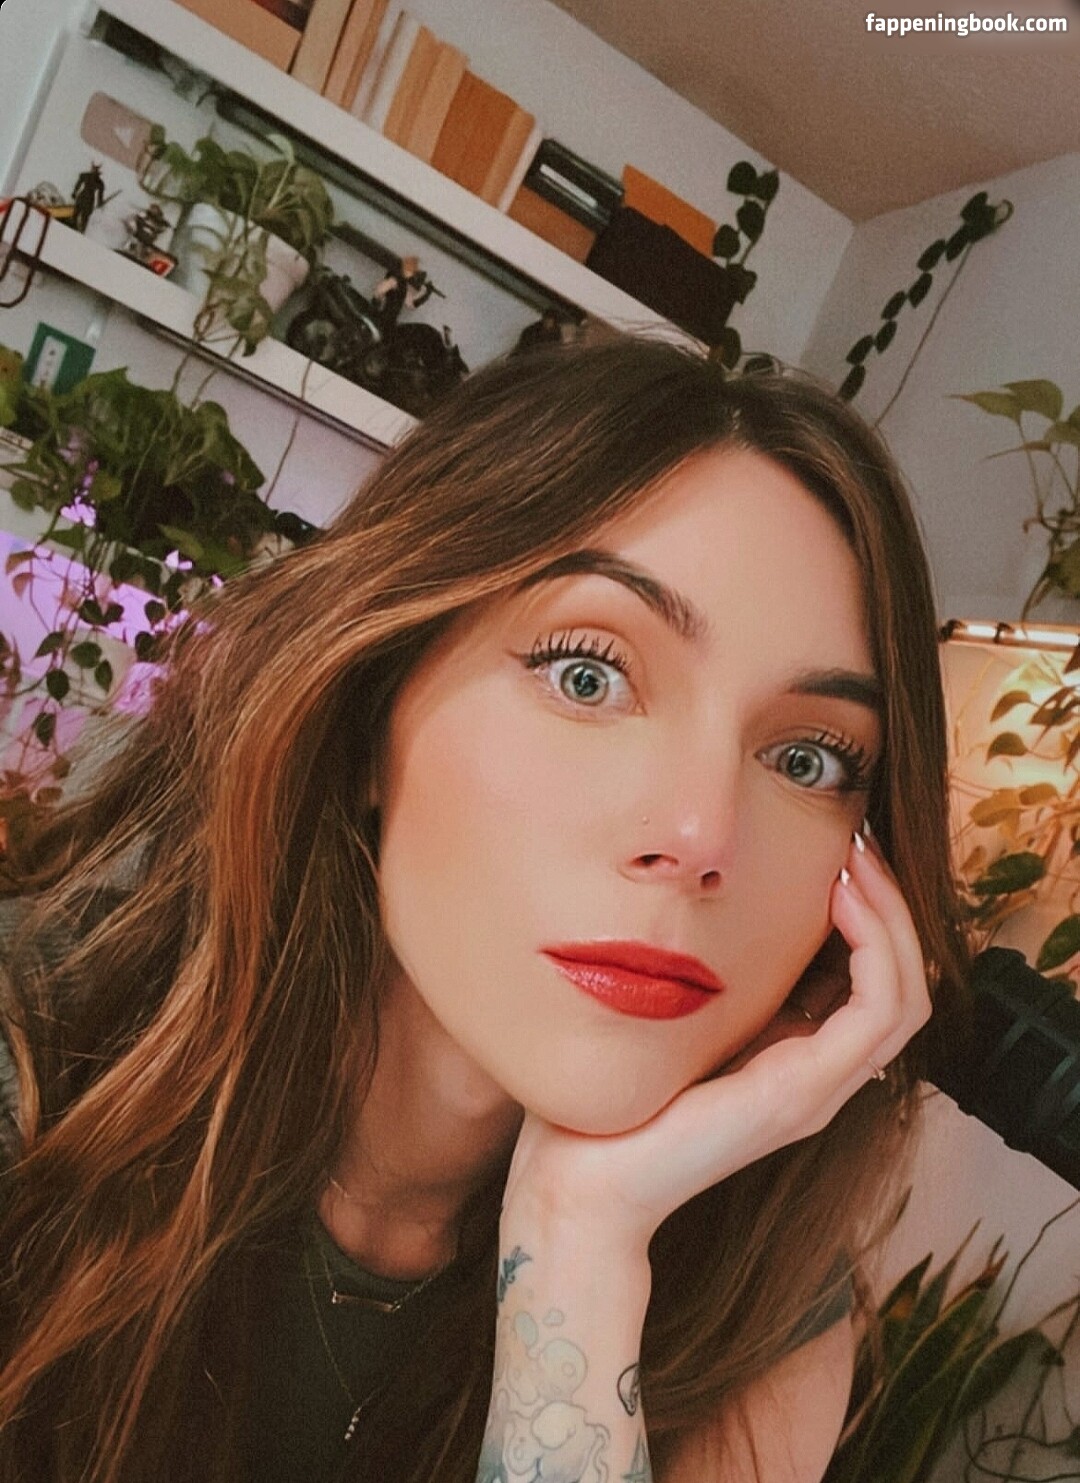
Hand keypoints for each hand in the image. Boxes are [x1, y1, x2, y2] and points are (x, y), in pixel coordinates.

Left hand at [501, 830, 931, 1253]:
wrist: (580, 1186)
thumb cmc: (606, 1107)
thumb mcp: (667, 1023)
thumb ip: (699, 982)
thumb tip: (692, 910)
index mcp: (789, 1060)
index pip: (868, 983)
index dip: (868, 916)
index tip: (837, 853)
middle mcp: (816, 1077)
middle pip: (901, 983)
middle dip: (889, 906)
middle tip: (859, 844)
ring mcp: (816, 1089)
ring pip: (904, 994)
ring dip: (892, 919)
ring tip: (857, 863)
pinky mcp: (802, 1093)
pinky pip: (878, 1014)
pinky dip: (876, 949)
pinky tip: (840, 899)